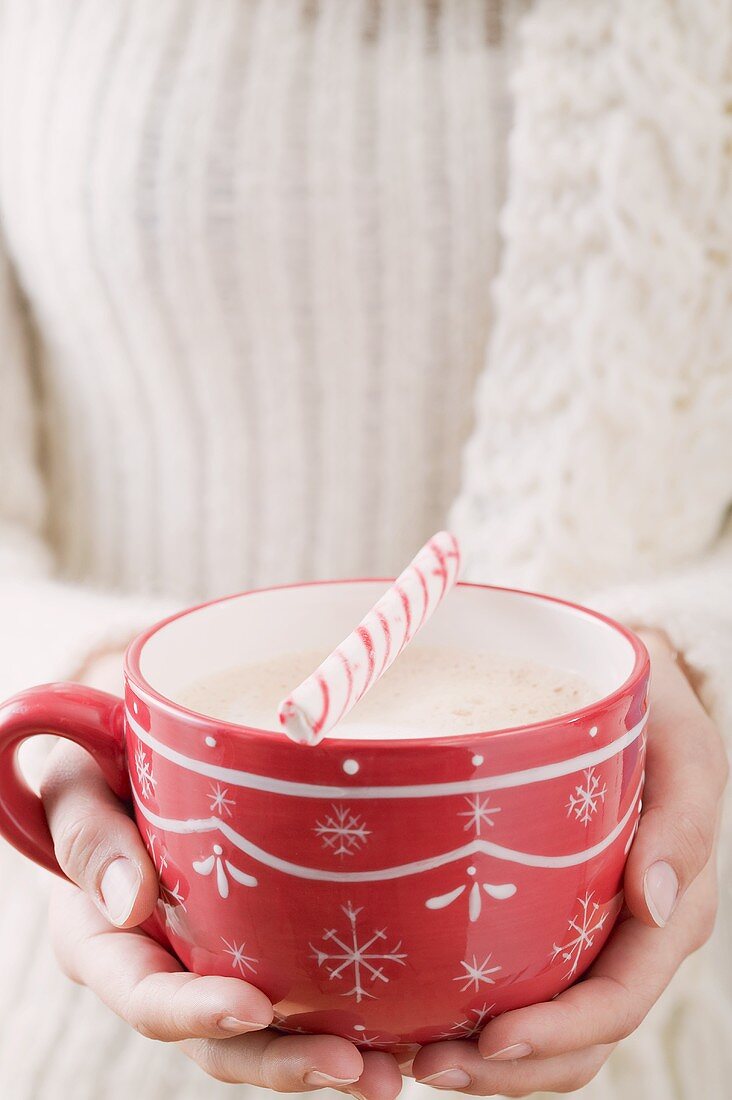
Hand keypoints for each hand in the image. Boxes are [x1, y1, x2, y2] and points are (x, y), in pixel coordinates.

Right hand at [42, 738, 402, 1097]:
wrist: (131, 759)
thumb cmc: (98, 764)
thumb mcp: (74, 784)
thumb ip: (87, 832)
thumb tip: (128, 901)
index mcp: (107, 942)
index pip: (146, 997)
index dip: (196, 1012)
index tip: (253, 1009)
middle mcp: (165, 969)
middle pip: (220, 1039)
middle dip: (284, 1063)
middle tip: (352, 1068)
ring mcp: (218, 962)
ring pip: (271, 1031)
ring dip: (327, 1057)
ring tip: (391, 1071)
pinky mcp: (263, 944)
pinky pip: (304, 989)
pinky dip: (350, 1014)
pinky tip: (406, 1025)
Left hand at [409, 630, 728, 1094]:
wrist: (615, 685)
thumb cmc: (652, 709)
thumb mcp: (682, 745)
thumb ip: (685, 817)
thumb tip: (658, 905)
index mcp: (670, 909)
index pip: (621, 998)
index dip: (563, 1033)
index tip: (492, 1038)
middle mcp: (628, 935)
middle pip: (579, 1038)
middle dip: (510, 1068)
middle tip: (428, 1066)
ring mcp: (585, 932)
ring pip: (547, 1028)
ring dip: (487, 1061)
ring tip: (413, 1058)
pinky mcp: (546, 916)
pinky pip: (519, 983)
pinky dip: (475, 1015)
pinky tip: (419, 1013)